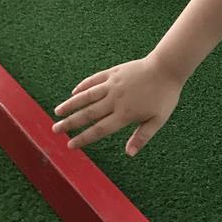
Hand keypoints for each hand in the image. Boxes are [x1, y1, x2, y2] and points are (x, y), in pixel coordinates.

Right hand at [52, 56, 181, 155]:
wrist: (167, 67)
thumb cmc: (164, 95)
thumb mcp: (157, 120)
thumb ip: (142, 136)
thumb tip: (129, 154)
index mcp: (124, 114)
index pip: (99, 130)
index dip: (83, 138)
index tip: (70, 145)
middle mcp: (114, 100)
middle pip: (87, 114)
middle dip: (70, 123)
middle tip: (55, 130)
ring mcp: (112, 85)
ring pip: (86, 96)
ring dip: (70, 104)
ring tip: (57, 112)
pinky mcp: (113, 72)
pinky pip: (94, 80)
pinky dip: (83, 86)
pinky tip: (74, 92)